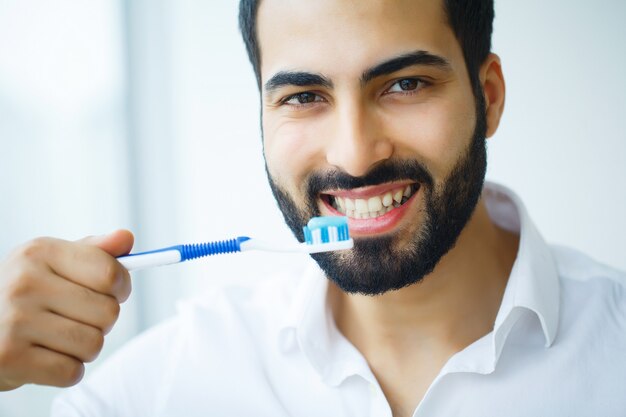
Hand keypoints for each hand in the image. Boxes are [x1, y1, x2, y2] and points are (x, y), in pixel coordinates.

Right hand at [0, 230, 132, 390]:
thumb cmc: (25, 293)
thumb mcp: (54, 262)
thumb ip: (94, 251)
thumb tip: (126, 238)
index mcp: (40, 253)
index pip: (110, 273)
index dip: (121, 287)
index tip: (112, 291)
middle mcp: (24, 283)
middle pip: (108, 312)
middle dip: (101, 320)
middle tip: (76, 317)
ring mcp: (14, 321)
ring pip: (93, 344)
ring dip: (84, 347)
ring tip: (59, 337)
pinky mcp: (9, 358)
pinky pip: (71, 372)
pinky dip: (67, 370)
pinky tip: (46, 356)